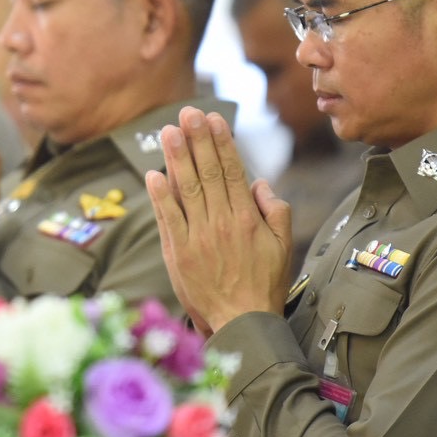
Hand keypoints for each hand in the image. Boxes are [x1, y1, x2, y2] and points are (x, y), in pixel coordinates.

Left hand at [145, 108, 291, 335]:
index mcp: (246, 218)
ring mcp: (197, 237)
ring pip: (185, 189)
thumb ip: (276, 211)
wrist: (242, 323)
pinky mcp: (178, 253)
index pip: (231, 171)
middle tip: (188, 113)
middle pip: (206, 173)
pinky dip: (160, 196)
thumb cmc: (264, 284)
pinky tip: (154, 173)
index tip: (213, 119)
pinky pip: (168, 218)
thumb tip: (260, 182)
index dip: (221, 142)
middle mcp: (220, 223)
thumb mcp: (283, 246)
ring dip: (176, 157)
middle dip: (197, 139)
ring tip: (168, 131)